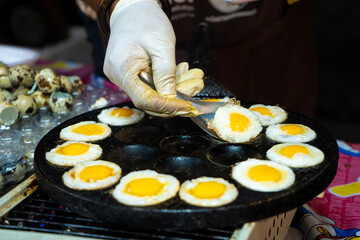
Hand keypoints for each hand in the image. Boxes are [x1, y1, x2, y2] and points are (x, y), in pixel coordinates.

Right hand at [103, 0, 199, 116]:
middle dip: (176, 97)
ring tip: (194, 76)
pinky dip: (167, 81)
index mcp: (122, 68)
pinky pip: (150, 86)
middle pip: (149, 100)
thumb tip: (171, 99)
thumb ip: (166, 74)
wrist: (133, 8)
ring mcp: (122, 77)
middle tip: (197, 86)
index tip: (189, 107)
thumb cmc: (146, 21)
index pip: (145, 100)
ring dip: (175, 88)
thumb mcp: (162, 45)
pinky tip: (181, 72)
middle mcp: (118, 77)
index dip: (168, 107)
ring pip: (152, 93)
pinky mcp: (129, 75)